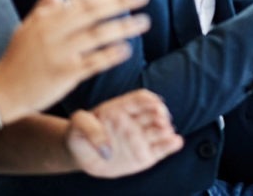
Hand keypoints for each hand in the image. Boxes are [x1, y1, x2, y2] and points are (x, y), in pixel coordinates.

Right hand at [0, 0, 151, 123]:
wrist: (1, 91)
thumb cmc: (21, 55)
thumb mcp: (31, 24)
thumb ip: (48, 0)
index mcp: (47, 18)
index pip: (83, 1)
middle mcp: (53, 32)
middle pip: (93, 13)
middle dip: (120, 3)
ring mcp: (59, 53)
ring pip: (97, 36)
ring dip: (123, 28)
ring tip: (143, 22)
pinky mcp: (64, 74)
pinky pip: (93, 62)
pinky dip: (110, 55)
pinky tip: (126, 49)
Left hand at [67, 89, 182, 177]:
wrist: (81, 153)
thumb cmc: (79, 135)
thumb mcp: (77, 124)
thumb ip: (87, 126)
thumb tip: (106, 146)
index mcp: (122, 108)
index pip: (140, 99)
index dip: (149, 100)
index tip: (155, 104)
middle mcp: (135, 121)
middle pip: (154, 113)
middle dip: (161, 115)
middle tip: (162, 120)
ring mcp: (141, 137)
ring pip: (160, 130)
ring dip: (167, 130)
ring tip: (168, 133)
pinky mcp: (146, 153)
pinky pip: (161, 148)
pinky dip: (170, 145)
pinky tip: (176, 142)